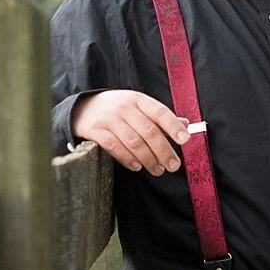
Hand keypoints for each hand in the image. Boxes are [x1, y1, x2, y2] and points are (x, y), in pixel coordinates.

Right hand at [70, 90, 189, 174]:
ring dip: (149, 159)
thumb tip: (185, 125)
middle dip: (164, 151)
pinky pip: (115, 148)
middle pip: (149, 131)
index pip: (160, 112)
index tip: (185, 140)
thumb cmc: (117, 109)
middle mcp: (124, 107)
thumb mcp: (138, 106)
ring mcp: (109, 119)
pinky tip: (137, 167)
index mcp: (138, 99)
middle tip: (173, 165)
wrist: (83, 108)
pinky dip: (128, 159)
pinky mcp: (96, 131)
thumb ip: (160, 117)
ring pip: (134, 142)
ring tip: (158, 170)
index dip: (173, 126)